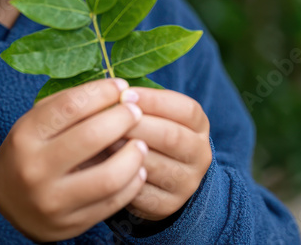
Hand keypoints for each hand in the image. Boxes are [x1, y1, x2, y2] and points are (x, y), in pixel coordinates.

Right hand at [0, 78, 148, 241]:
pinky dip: (132, 183)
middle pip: (92, 137)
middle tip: (136, 112)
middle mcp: (35, 168)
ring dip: (134, 156)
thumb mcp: (34, 124)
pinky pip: (113, 203)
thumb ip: (67, 106)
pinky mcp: (70, 224)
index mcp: (25, 136)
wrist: (5, 203)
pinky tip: (136, 169)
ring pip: (109, 177)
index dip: (101, 92)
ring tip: (140, 143)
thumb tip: (113, 90)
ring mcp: (53, 200)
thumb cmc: (27, 152)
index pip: (70, 106)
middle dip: (122, 119)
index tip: (120, 86)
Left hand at [116, 86, 211, 221]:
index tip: (125, 94)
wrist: (163, 179)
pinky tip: (104, 167)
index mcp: (199, 126)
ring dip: (124, 152)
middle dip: (136, 125)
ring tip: (100, 142)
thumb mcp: (154, 115)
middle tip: (108, 118)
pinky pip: (143, 192)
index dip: (155, 100)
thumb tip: (113, 94)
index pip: (185, 109)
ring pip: (156, 165)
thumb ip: (140, 104)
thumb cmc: (149, 134)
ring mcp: (187, 182)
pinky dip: (121, 178)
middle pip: (171, 137)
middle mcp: (200, 154)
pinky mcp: (169, 205)